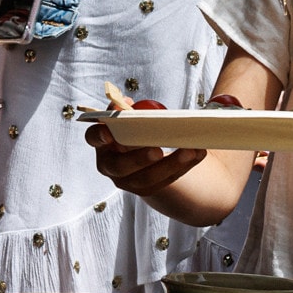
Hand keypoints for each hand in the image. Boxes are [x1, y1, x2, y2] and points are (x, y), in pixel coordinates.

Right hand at [85, 122, 206, 195]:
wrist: (143, 153)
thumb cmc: (134, 129)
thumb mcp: (130, 118)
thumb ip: (127, 111)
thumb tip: (126, 103)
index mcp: (102, 143)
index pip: (93, 137)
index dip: (99, 135)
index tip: (109, 131)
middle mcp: (110, 165)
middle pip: (120, 166)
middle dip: (139, 159)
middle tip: (157, 150)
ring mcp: (127, 181)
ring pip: (147, 179)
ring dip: (170, 164)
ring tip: (190, 150)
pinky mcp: (147, 189)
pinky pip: (166, 181)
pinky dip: (184, 166)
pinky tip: (199, 153)